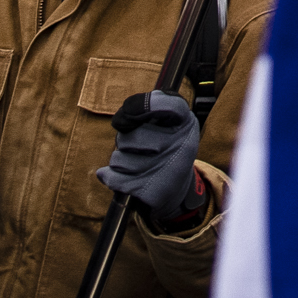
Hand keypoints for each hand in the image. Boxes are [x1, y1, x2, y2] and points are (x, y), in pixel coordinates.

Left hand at [103, 89, 209, 227]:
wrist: (176, 187)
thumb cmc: (164, 147)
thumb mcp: (167, 122)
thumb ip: (147, 110)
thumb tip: (119, 120)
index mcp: (186, 122)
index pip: (170, 104)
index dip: (143, 105)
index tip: (128, 113)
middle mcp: (183, 145)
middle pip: (131, 136)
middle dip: (124, 140)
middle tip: (136, 146)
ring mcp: (169, 170)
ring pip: (119, 159)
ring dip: (119, 160)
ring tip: (134, 163)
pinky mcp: (154, 192)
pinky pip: (115, 179)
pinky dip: (111, 177)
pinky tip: (123, 177)